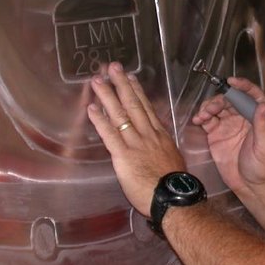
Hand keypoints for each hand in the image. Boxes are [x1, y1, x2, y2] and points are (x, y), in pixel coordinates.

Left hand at [87, 63, 185, 215]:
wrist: (173, 197)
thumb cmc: (172, 184)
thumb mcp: (172, 159)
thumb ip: (162, 148)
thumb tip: (159, 145)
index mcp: (159, 135)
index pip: (146, 108)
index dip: (137, 92)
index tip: (131, 78)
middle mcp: (147, 134)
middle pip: (133, 104)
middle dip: (122, 84)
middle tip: (113, 67)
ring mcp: (135, 143)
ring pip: (120, 115)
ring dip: (107, 96)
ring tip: (97, 81)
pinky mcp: (123, 155)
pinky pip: (110, 134)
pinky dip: (100, 120)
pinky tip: (91, 108)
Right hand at [191, 77, 264, 193]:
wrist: (251, 186)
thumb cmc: (264, 169)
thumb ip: (263, 126)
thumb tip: (263, 106)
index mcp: (258, 118)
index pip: (252, 95)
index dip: (243, 86)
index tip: (232, 82)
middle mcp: (243, 118)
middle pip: (230, 99)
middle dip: (220, 99)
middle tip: (213, 107)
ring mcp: (229, 125)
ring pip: (217, 107)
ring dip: (208, 107)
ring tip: (203, 115)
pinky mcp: (217, 135)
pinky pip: (208, 120)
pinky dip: (201, 117)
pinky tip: (198, 119)